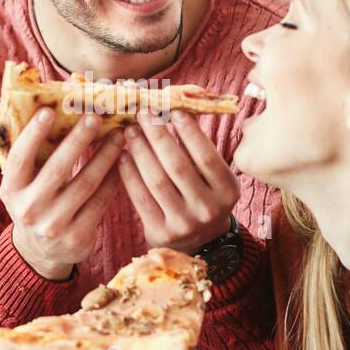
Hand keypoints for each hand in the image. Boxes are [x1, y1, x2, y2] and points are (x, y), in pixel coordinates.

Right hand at [0, 109, 125, 279]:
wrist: (39, 251)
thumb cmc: (35, 201)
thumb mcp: (24, 183)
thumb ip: (34, 155)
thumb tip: (54, 109)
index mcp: (11, 190)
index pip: (20, 158)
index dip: (33, 134)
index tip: (49, 110)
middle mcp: (29, 209)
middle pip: (58, 168)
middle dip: (79, 139)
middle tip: (96, 116)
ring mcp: (54, 225)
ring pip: (86, 183)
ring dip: (105, 156)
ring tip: (119, 135)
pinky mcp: (78, 237)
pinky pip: (101, 201)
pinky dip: (114, 179)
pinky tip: (123, 162)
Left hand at [119, 109, 239, 251]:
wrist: (201, 241)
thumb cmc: (205, 195)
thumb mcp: (214, 176)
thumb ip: (199, 148)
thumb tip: (176, 108)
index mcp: (227, 190)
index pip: (206, 156)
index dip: (189, 132)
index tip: (172, 111)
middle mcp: (208, 209)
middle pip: (177, 166)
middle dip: (157, 136)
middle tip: (143, 114)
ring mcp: (184, 224)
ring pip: (156, 180)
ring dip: (139, 151)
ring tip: (129, 131)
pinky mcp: (161, 233)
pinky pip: (140, 198)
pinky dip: (129, 174)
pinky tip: (122, 156)